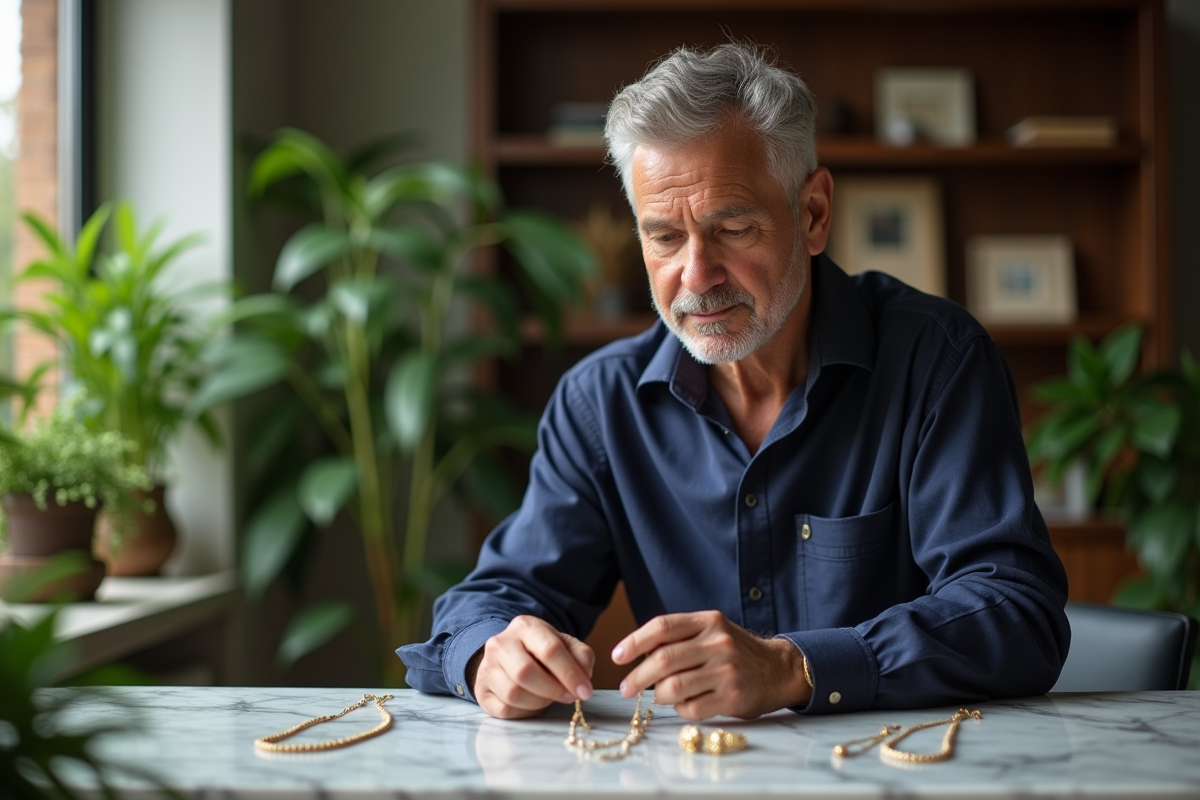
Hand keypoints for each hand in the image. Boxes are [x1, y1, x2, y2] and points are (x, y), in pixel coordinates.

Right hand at [470, 615, 595, 719]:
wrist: (510, 656)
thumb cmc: (542, 652)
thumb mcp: (565, 645)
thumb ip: (581, 657)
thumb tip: (583, 678)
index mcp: (525, 626)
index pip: (549, 650)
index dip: (570, 674)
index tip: (585, 692)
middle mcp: (500, 643)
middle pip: (526, 672)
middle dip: (553, 690)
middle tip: (569, 697)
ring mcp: (486, 667)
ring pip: (513, 693)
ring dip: (539, 702)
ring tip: (549, 698)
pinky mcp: (481, 691)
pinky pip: (504, 709)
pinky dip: (524, 712)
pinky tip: (532, 704)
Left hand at [611, 610, 811, 719]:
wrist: (777, 670)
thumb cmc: (733, 651)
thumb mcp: (710, 632)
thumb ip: (679, 638)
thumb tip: (637, 652)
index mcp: (707, 621)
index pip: (662, 627)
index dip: (634, 641)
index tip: (616, 656)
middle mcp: (717, 643)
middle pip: (663, 660)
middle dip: (636, 677)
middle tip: (625, 688)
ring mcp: (726, 671)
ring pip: (672, 687)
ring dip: (658, 696)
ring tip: (659, 696)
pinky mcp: (732, 697)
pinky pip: (690, 708)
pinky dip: (680, 709)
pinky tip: (685, 704)